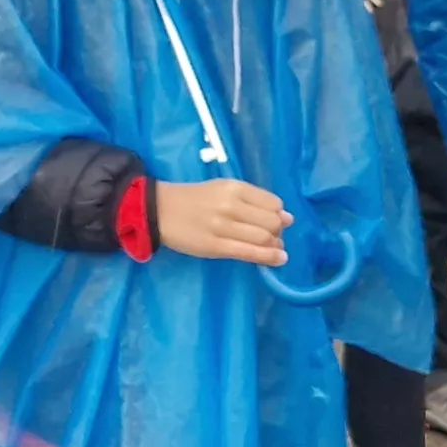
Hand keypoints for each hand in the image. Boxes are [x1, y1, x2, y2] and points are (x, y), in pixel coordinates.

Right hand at [151, 177, 289, 264]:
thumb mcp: (223, 189)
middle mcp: (231, 205)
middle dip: (279, 231)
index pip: (273, 203)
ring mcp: (222, 227)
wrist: (161, 211)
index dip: (279, 214)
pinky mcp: (215, 247)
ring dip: (275, 245)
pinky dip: (269, 257)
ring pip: (263, 238)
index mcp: (234, 188)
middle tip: (274, 237)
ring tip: (275, 249)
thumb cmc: (194, 199)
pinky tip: (278, 259)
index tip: (275, 221)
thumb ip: (252, 200)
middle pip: (271, 221)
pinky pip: (249, 253)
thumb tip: (286, 217)